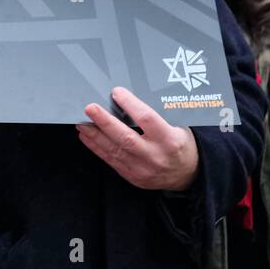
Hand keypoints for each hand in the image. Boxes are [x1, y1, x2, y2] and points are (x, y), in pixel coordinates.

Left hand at [76, 87, 199, 190]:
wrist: (187, 175)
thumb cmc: (180, 146)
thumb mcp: (179, 128)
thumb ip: (158, 116)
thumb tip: (130, 99)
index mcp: (170, 140)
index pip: (147, 119)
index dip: (130, 105)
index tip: (117, 92)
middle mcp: (156, 155)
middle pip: (126, 137)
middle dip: (105, 121)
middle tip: (90, 108)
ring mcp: (143, 168)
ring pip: (114, 149)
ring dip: (95, 134)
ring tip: (82, 121)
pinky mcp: (133, 176)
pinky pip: (111, 160)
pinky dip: (96, 147)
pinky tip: (87, 136)